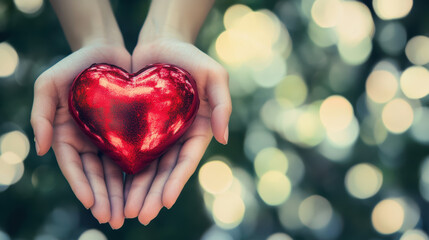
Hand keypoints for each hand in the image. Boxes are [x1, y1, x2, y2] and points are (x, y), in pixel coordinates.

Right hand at [30, 42, 130, 228]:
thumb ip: (41, 114)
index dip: (81, 185)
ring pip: (115, 172)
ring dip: (121, 194)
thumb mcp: (49, 83)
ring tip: (130, 214)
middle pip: (96, 175)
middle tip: (115, 219)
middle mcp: (88, 142)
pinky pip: (134, 156)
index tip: (91, 203)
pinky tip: (146, 190)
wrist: (107, 52)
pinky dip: (137, 174)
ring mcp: (108, 140)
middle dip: (105, 198)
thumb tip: (40, 149)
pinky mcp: (129, 134)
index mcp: (67, 135)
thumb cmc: (76, 65)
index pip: (74, 166)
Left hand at [124, 37, 231, 224]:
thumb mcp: (214, 75)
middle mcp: (178, 137)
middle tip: (140, 215)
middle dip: (154, 194)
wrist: (161, 42)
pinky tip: (114, 187)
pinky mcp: (137, 128)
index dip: (176, 181)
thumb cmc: (190, 57)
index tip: (165, 201)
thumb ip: (223, 105)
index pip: (186, 160)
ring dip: (138, 190)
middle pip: (165, 171)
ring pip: (147, 168)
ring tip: (126, 210)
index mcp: (197, 129)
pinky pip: (130, 151)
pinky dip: (124, 170)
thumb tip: (222, 138)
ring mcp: (158, 134)